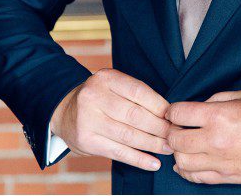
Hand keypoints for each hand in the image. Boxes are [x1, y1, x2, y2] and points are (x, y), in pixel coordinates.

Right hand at [50, 69, 172, 171]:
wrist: (65, 111)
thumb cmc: (100, 98)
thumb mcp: (113, 86)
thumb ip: (135, 94)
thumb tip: (168, 112)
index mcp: (105, 78)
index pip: (139, 91)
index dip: (159, 105)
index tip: (174, 115)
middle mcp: (94, 96)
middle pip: (134, 115)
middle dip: (159, 127)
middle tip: (175, 135)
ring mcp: (88, 120)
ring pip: (128, 135)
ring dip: (152, 144)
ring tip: (168, 148)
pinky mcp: (87, 141)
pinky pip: (118, 152)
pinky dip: (138, 159)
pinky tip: (153, 163)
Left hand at [166, 90, 240, 185]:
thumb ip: (217, 99)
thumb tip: (200, 107)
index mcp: (219, 116)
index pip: (180, 114)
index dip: (172, 110)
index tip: (174, 111)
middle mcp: (216, 140)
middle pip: (176, 140)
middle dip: (171, 132)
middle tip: (176, 127)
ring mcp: (221, 162)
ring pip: (182, 162)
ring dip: (178, 152)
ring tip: (183, 144)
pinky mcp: (228, 178)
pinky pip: (197, 178)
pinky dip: (186, 171)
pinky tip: (186, 163)